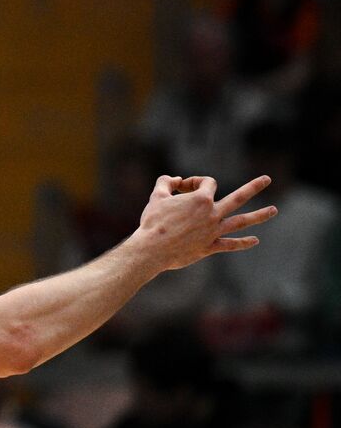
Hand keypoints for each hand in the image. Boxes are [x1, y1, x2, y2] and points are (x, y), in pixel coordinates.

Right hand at [133, 174, 276, 272]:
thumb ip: (166, 183)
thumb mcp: (157, 196)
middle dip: (253, 187)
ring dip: (259, 215)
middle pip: (238, 197)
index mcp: (201, 199)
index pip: (207, 184)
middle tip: (267, 179)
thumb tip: (174, 179)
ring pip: (241, 221)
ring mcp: (213, 231)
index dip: (195, 182)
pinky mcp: (210, 246)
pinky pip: (230, 244)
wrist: (152, 248)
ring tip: (274, 210)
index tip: (180, 188)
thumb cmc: (153, 221)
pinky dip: (243, 243)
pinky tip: (255, 240)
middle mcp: (212, 213)